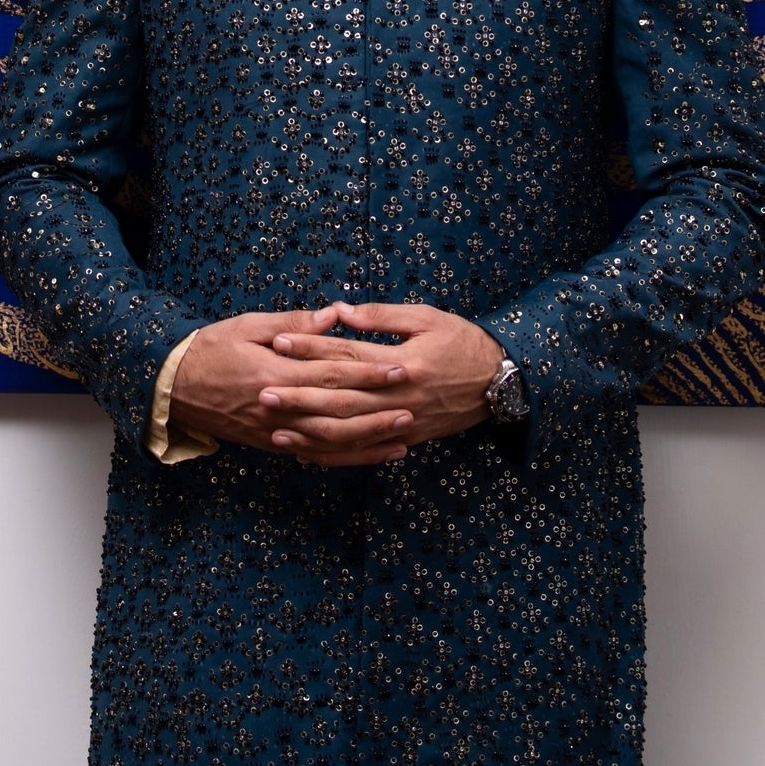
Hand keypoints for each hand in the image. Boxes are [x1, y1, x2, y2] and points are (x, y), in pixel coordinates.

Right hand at [170, 308, 416, 465]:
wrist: (172, 385)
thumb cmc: (211, 348)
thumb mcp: (249, 325)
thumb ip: (295, 323)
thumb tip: (335, 315)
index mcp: (275, 373)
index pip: (331, 374)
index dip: (368, 373)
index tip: (399, 368)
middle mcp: (279, 408)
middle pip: (338, 412)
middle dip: (379, 409)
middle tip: (414, 403)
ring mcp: (275, 432)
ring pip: (331, 442)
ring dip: (369, 440)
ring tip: (403, 436)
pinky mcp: (272, 446)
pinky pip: (315, 457)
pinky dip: (346, 459)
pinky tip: (371, 455)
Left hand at [257, 302, 502, 462]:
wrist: (501, 382)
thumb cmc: (462, 342)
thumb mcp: (425, 318)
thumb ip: (380, 316)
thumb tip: (339, 310)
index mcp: (401, 362)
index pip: (347, 355)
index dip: (311, 348)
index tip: (278, 342)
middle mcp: (398, 397)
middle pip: (340, 398)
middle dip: (299, 396)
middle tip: (263, 392)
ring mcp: (402, 423)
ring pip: (349, 432)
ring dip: (310, 431)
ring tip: (276, 427)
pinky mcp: (405, 439)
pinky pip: (364, 452)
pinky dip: (335, 455)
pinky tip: (308, 453)